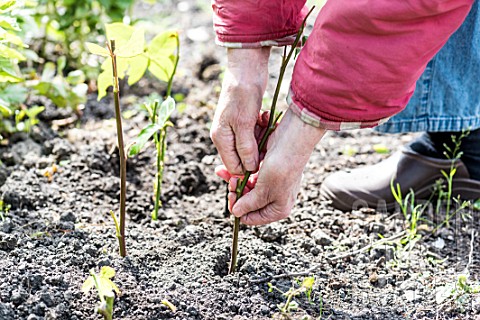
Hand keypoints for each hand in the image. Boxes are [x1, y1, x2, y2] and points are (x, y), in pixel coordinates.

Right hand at [210, 47, 269, 174]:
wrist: (247, 68)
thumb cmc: (243, 94)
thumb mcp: (245, 124)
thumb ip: (246, 149)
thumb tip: (249, 169)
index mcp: (221, 139)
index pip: (234, 167)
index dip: (249, 168)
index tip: (265, 160)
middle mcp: (226, 136)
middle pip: (244, 158)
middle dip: (258, 151)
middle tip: (267, 139)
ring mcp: (235, 129)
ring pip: (252, 146)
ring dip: (262, 138)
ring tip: (266, 123)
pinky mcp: (245, 121)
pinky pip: (256, 134)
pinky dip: (263, 128)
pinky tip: (265, 117)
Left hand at [216, 109, 325, 224]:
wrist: (292, 140)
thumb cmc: (283, 167)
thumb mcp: (264, 189)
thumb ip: (249, 203)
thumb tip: (236, 212)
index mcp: (279, 208)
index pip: (253, 218)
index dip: (239, 210)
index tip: (231, 196)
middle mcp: (275, 198)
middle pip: (248, 203)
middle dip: (236, 194)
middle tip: (231, 183)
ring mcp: (271, 184)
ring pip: (246, 189)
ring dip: (235, 183)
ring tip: (229, 174)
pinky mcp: (266, 172)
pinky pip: (249, 177)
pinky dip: (239, 175)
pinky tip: (230, 170)